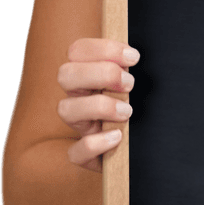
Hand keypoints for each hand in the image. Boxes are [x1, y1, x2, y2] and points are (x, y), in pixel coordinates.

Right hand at [57, 39, 139, 171]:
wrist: (137, 148)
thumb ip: (128, 69)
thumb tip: (134, 56)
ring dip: (100, 106)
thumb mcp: (131, 84)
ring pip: (65, 109)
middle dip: (101, 73)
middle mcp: (77, 97)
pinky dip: (96, 144)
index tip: (133, 57)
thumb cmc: (134, 107)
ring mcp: (79, 126)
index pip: (78, 50)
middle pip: (65, 74)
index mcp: (87, 75)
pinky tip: (117, 137)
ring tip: (127, 111)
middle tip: (130, 83)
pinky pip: (76, 152)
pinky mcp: (84, 155)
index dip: (104, 49)